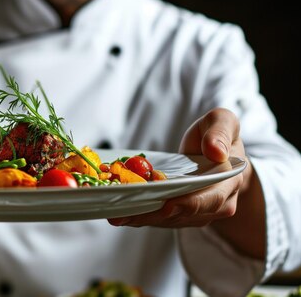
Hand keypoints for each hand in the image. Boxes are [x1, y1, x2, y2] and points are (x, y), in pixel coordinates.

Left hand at [108, 108, 252, 227]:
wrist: (217, 151)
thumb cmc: (217, 135)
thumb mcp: (223, 122)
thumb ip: (220, 132)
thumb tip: (216, 151)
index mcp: (228, 182)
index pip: (210, 198)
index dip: (189, 204)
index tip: (167, 204)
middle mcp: (216, 203)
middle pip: (184, 215)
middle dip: (154, 215)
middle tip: (126, 214)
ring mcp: (197, 212)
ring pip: (169, 220)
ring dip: (142, 218)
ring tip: (115, 215)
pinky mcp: (180, 213)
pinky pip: (160, 217)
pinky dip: (140, 216)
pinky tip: (118, 214)